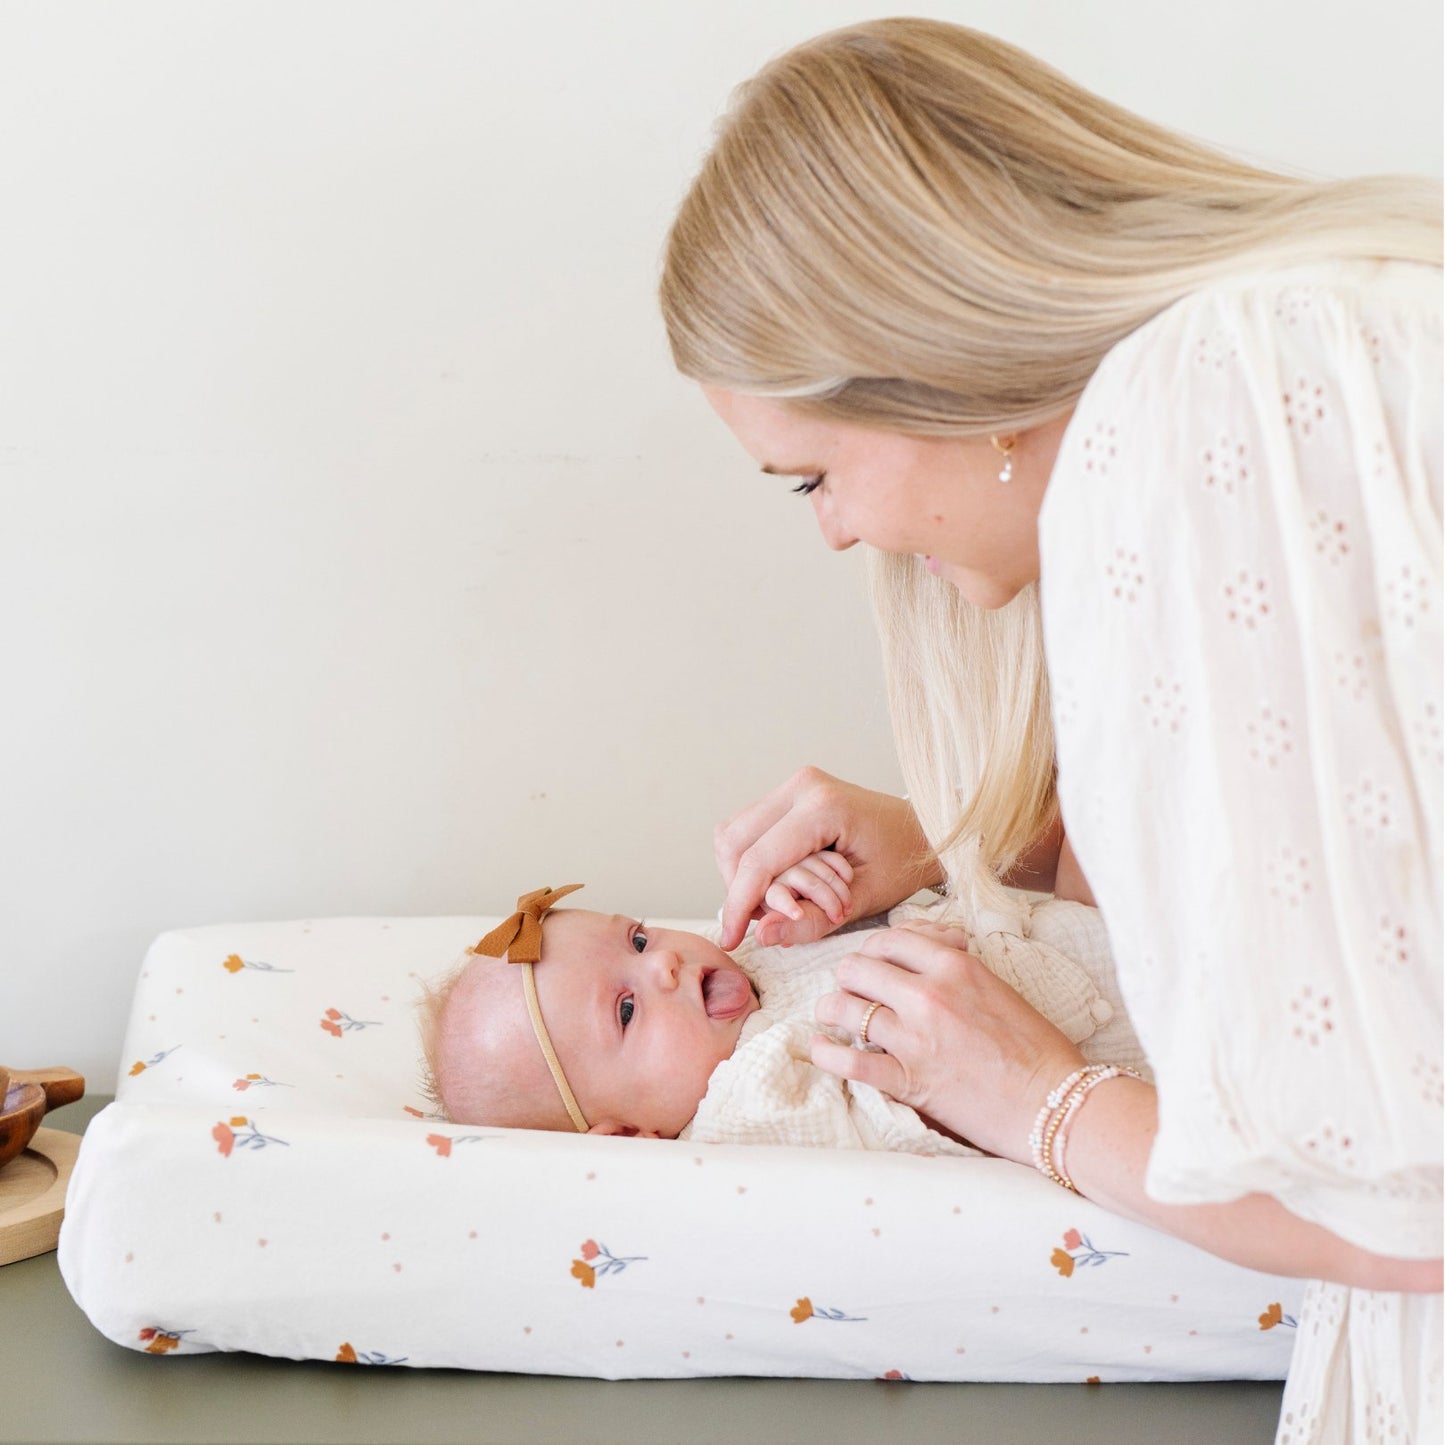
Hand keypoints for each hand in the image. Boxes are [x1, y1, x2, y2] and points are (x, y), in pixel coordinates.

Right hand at [715, 766, 937, 949]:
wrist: (930, 830)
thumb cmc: (907, 862)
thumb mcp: (865, 900)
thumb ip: (813, 920)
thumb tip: (762, 935)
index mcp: (822, 807)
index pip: (757, 859)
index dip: (738, 904)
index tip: (729, 940)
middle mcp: (802, 786)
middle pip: (735, 841)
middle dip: (742, 888)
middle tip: (770, 919)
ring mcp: (795, 784)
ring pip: (736, 833)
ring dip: (746, 874)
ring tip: (783, 900)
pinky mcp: (794, 792)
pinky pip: (751, 828)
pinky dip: (756, 860)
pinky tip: (784, 880)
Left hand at [811, 921, 1084, 1161]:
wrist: (1055, 1103)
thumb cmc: (1035, 1047)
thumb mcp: (996, 986)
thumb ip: (952, 965)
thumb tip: (922, 946)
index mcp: (955, 966)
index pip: (890, 938)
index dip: (875, 950)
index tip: (874, 964)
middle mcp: (929, 995)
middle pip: (856, 968)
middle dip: (848, 977)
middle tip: (852, 990)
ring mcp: (915, 1038)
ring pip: (843, 1007)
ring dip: (832, 1011)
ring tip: (832, 1016)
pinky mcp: (908, 1081)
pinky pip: (848, 1061)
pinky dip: (827, 1054)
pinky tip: (822, 1049)